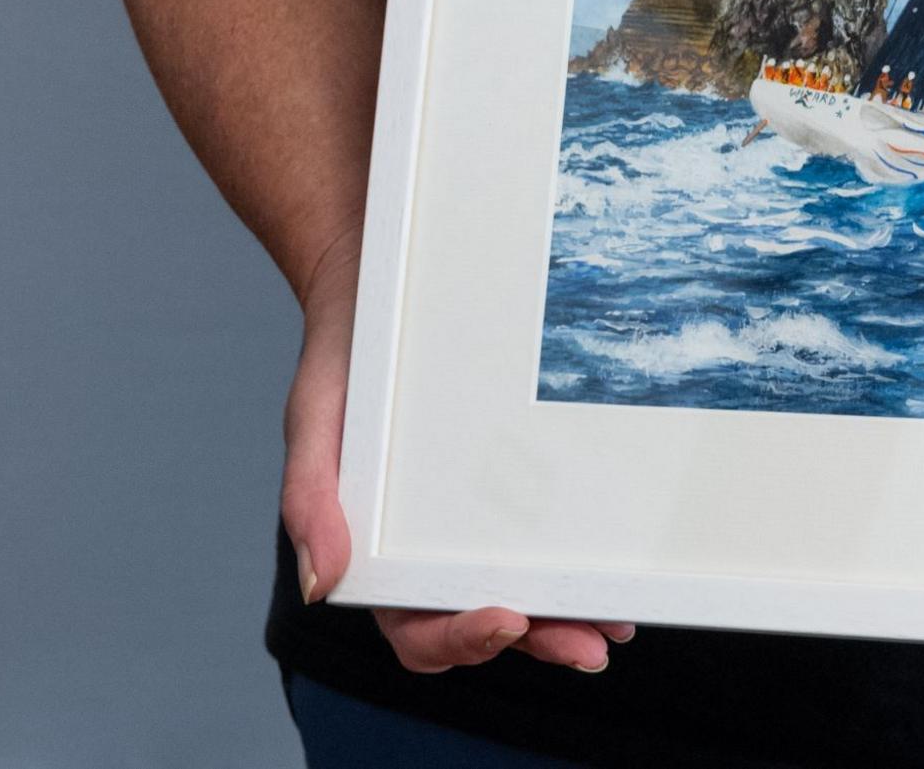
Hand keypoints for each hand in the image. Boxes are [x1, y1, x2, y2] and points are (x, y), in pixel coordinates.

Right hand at [281, 233, 634, 673]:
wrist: (376, 276)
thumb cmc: (342, 358)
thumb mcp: (314, 421)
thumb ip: (310, 501)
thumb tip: (324, 585)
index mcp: (377, 550)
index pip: (415, 625)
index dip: (459, 637)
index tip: (505, 618)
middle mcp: (429, 543)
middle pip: (484, 617)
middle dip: (539, 640)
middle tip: (589, 647)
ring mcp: (472, 513)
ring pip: (523, 584)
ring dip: (566, 616)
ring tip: (613, 623)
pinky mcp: (509, 474)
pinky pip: (543, 525)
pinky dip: (574, 554)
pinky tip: (612, 559)